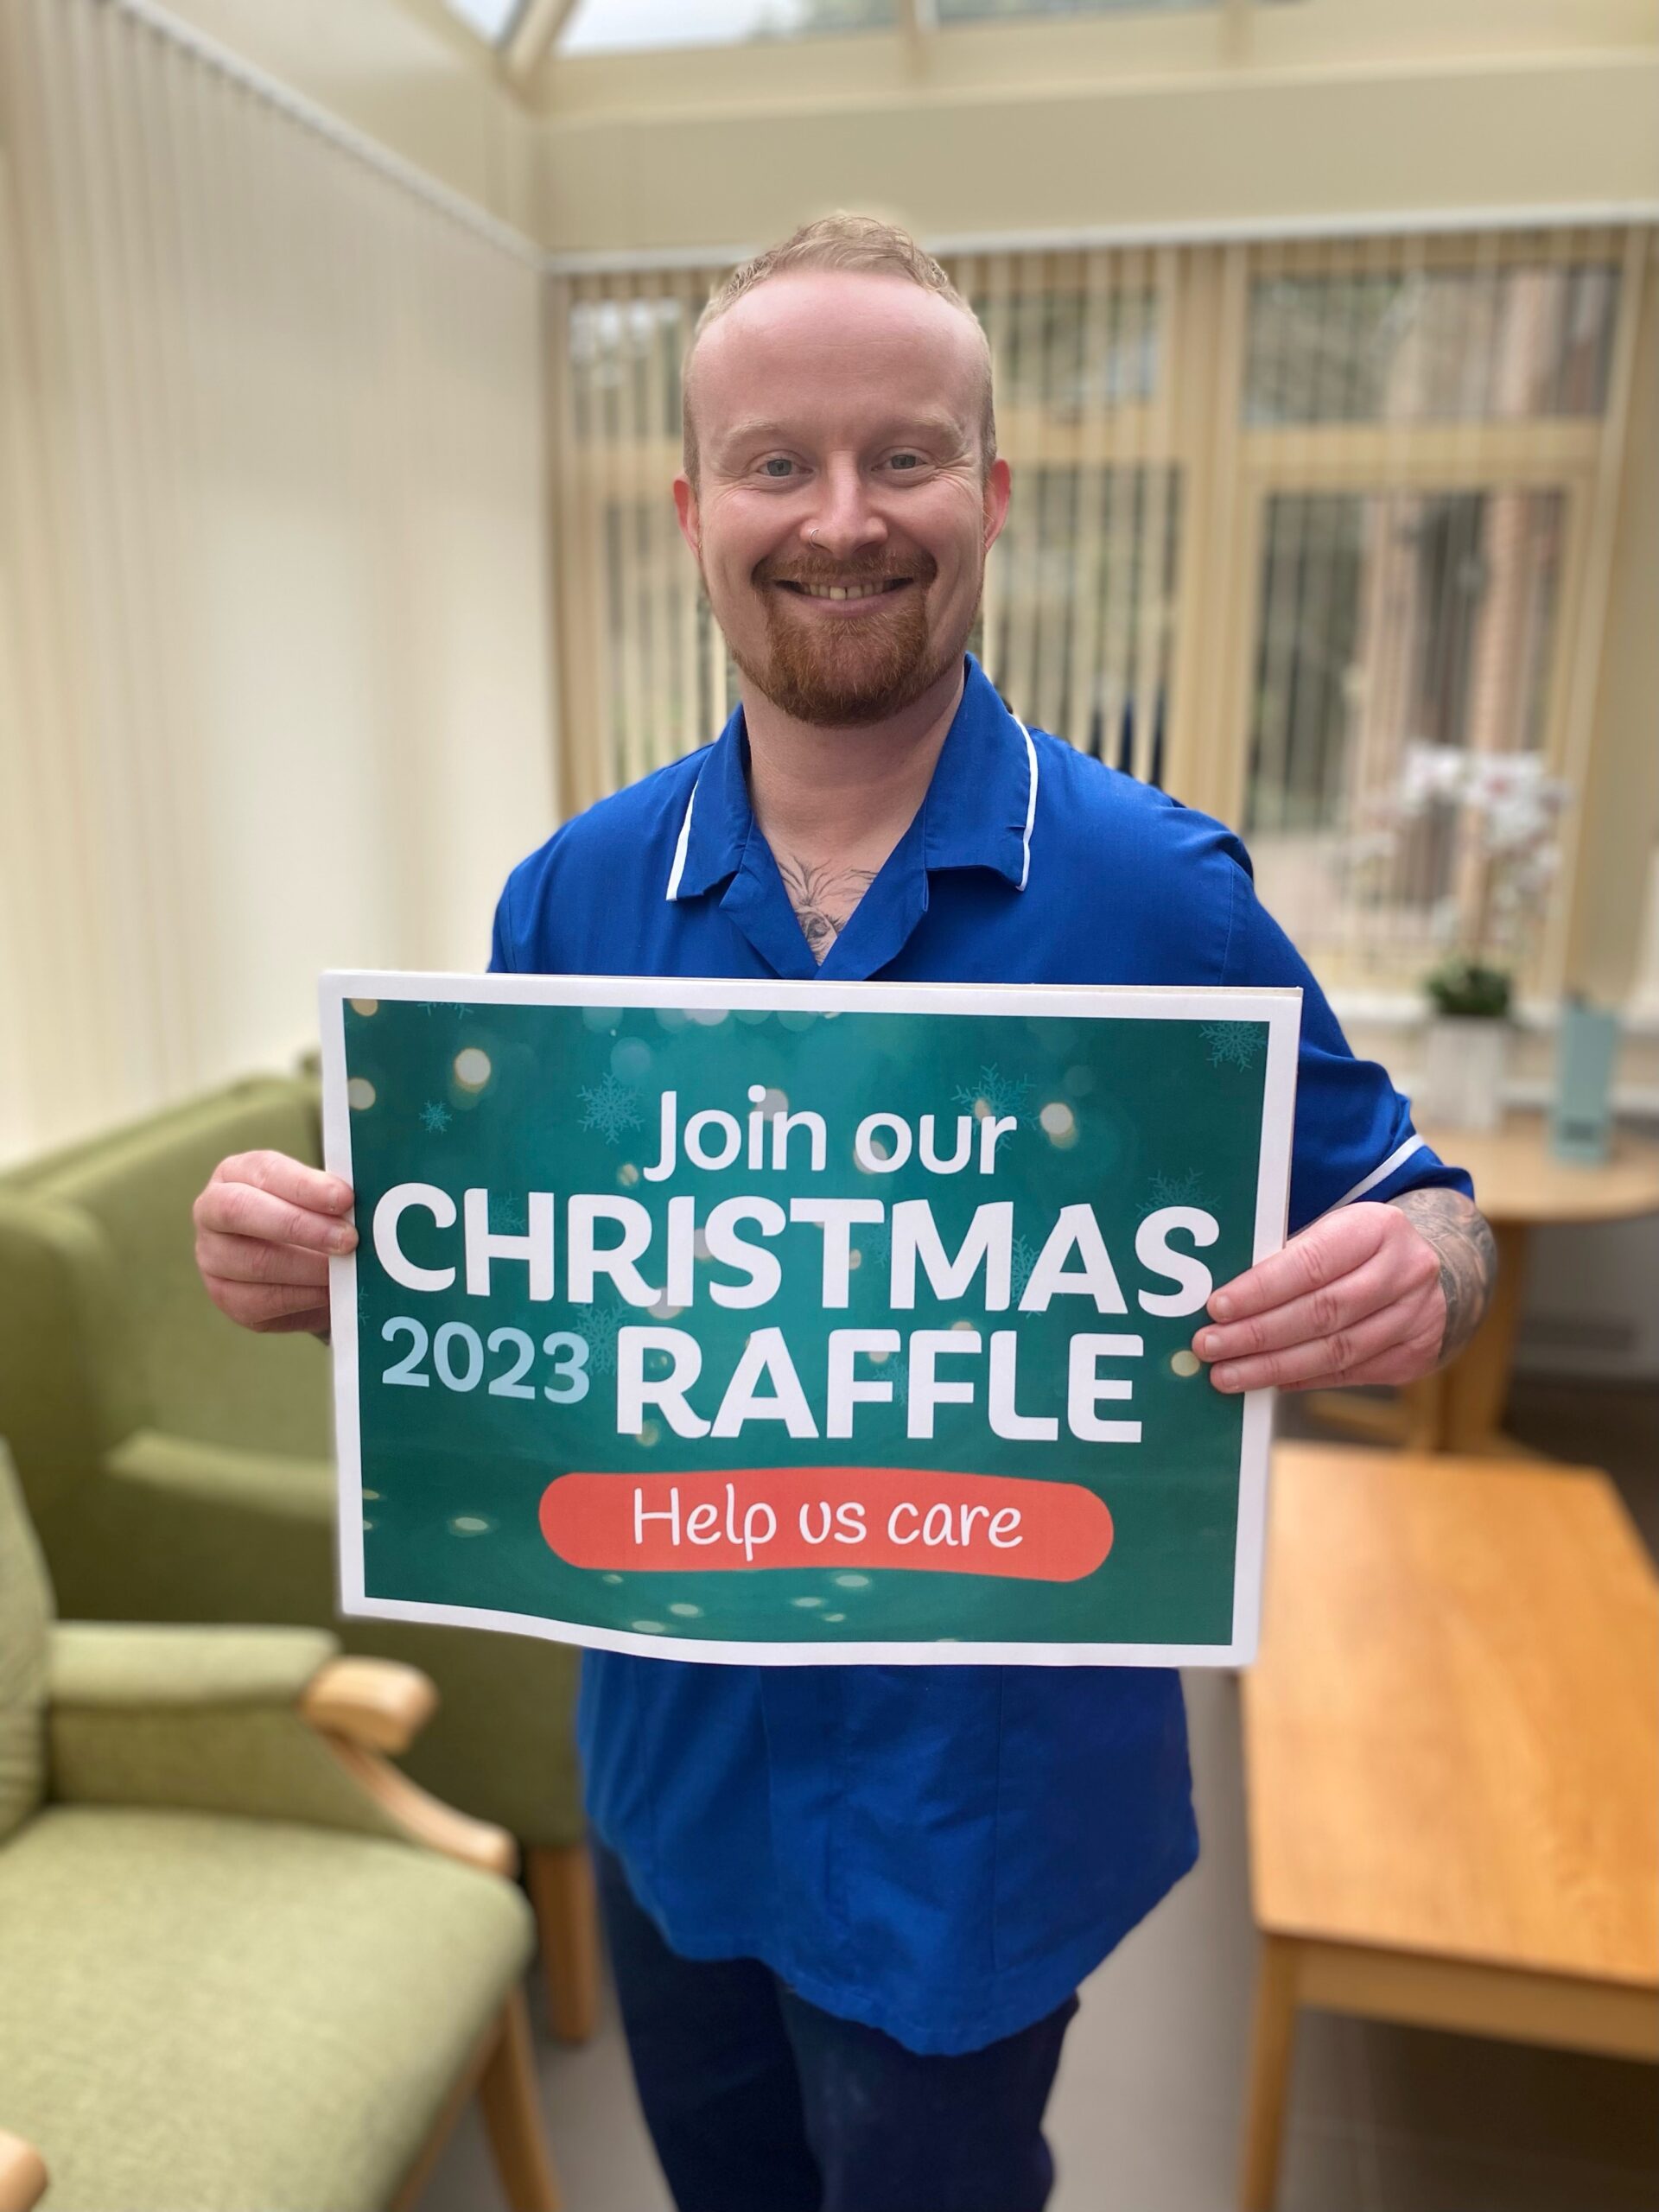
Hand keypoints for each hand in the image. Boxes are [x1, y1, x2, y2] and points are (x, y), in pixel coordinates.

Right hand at [193, 1150, 356, 1336]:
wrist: (300, 1265)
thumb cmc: (313, 1217)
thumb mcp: (320, 1198)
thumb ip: (333, 1197)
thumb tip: (367, 1204)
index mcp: (236, 1173)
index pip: (265, 1171)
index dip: (305, 1186)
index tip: (346, 1198)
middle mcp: (212, 1211)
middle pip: (243, 1212)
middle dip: (302, 1227)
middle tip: (349, 1240)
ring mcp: (212, 1257)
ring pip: (255, 1262)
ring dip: (310, 1269)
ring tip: (350, 1271)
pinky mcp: (225, 1297)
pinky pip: (262, 1301)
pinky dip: (304, 1298)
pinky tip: (332, 1293)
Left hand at [1192, 1199, 1451, 1394]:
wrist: (1432, 1266)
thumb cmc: (1358, 1248)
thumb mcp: (1332, 1230)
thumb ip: (1288, 1257)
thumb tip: (1223, 1300)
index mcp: (1377, 1228)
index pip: (1310, 1263)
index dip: (1260, 1290)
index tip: (1216, 1309)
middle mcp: (1405, 1271)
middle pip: (1321, 1313)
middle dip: (1257, 1334)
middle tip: (1210, 1347)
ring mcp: (1418, 1316)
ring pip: (1336, 1351)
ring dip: (1273, 1367)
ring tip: (1227, 1375)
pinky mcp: (1417, 1354)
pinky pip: (1351, 1373)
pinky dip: (1304, 1379)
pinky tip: (1269, 1381)